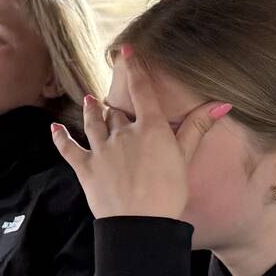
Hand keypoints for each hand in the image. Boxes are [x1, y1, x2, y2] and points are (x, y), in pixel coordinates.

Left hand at [51, 52, 230, 219]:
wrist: (141, 223)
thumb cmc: (169, 192)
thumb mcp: (186, 158)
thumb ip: (198, 128)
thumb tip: (221, 103)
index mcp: (150, 128)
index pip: (141, 90)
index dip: (134, 69)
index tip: (127, 51)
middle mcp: (123, 133)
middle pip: (117, 111)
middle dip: (116, 107)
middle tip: (114, 103)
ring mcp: (101, 149)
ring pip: (93, 122)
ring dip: (91, 111)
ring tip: (90, 101)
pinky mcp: (85, 167)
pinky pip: (68, 147)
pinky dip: (60, 137)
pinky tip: (54, 128)